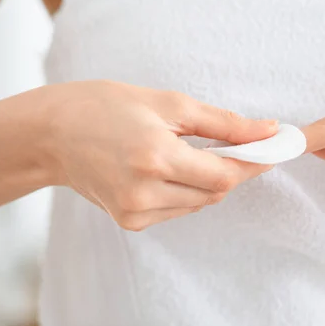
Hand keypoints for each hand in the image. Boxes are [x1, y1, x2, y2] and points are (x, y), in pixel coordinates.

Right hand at [46, 80, 276, 230]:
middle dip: (230, 169)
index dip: (252, 164)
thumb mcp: (170, 103)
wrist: (54, 132)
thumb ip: (224, 123)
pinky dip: (186, 191)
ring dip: (207, 181)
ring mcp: (134, 212)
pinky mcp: (129, 222)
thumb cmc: (108, 106)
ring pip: (200, 203)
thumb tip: (268, 131)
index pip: (224, 175)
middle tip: (228, 145)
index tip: (270, 150)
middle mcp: (144, 192)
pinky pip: (178, 210)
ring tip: (187, 152)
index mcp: (155, 157)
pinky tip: (168, 170)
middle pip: (215, 192)